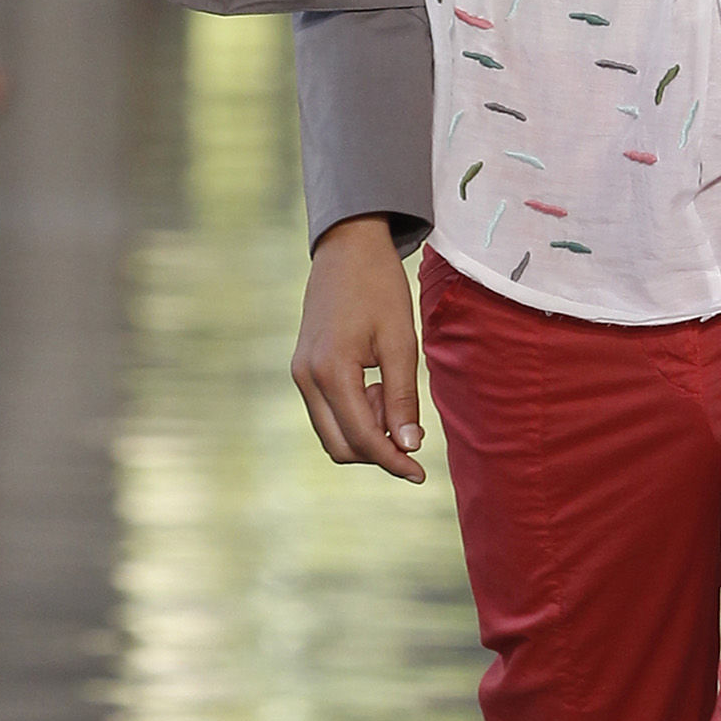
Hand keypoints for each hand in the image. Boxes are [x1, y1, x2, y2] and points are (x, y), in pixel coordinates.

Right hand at [290, 216, 426, 482]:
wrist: (347, 248)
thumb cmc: (380, 288)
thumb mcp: (400, 342)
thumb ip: (402, 397)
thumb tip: (409, 446)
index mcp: (331, 371)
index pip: (363, 438)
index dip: (394, 460)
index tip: (420, 473)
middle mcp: (307, 378)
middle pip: (341, 446)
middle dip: (378, 450)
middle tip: (408, 423)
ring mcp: (300, 374)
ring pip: (332, 432)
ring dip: (366, 430)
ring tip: (389, 392)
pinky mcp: (302, 369)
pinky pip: (327, 411)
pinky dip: (354, 414)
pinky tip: (375, 386)